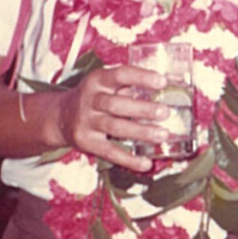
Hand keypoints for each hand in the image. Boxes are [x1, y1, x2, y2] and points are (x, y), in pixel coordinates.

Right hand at [53, 64, 170, 171]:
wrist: (61, 116)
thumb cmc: (97, 96)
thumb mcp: (109, 83)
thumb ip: (135, 83)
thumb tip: (176, 81)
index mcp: (99, 80)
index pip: (120, 75)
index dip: (141, 77)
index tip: (162, 81)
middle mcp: (90, 100)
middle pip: (116, 104)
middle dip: (143, 109)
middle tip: (166, 112)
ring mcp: (87, 122)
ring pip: (115, 127)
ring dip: (141, 132)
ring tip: (163, 135)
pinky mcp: (86, 142)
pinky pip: (109, 152)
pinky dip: (129, 160)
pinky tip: (146, 163)